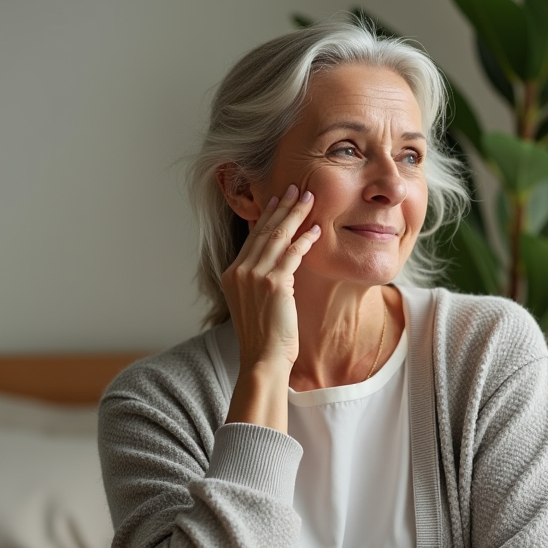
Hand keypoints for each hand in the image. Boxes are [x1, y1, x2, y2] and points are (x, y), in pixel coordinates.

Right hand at [221, 185, 319, 427]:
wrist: (262, 359)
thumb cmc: (263, 338)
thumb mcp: (254, 304)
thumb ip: (259, 282)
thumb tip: (275, 269)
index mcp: (231, 274)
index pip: (251, 238)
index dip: (266, 217)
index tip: (278, 201)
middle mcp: (239, 271)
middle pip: (263, 231)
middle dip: (282, 207)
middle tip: (296, 188)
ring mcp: (254, 276)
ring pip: (277, 236)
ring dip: (295, 215)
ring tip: (308, 199)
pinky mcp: (274, 283)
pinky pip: (292, 253)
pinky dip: (304, 240)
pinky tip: (315, 229)